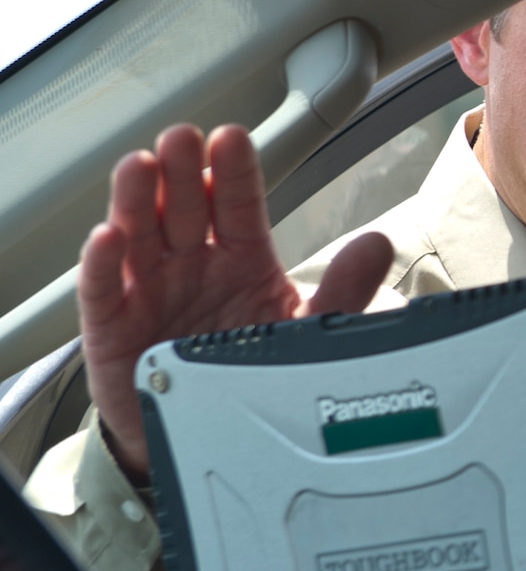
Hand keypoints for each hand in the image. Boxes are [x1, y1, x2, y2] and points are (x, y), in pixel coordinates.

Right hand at [76, 124, 394, 482]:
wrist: (209, 431)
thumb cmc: (252, 370)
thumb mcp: (306, 331)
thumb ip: (343, 290)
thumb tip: (377, 245)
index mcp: (242, 258)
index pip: (238, 205)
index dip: (232, 172)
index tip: (231, 139)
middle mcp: (193, 264)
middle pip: (184, 209)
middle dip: (181, 172)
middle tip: (182, 140)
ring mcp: (152, 289)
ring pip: (139, 236)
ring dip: (136, 201)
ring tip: (140, 168)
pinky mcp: (114, 325)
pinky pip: (106, 291)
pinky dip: (103, 265)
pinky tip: (106, 238)